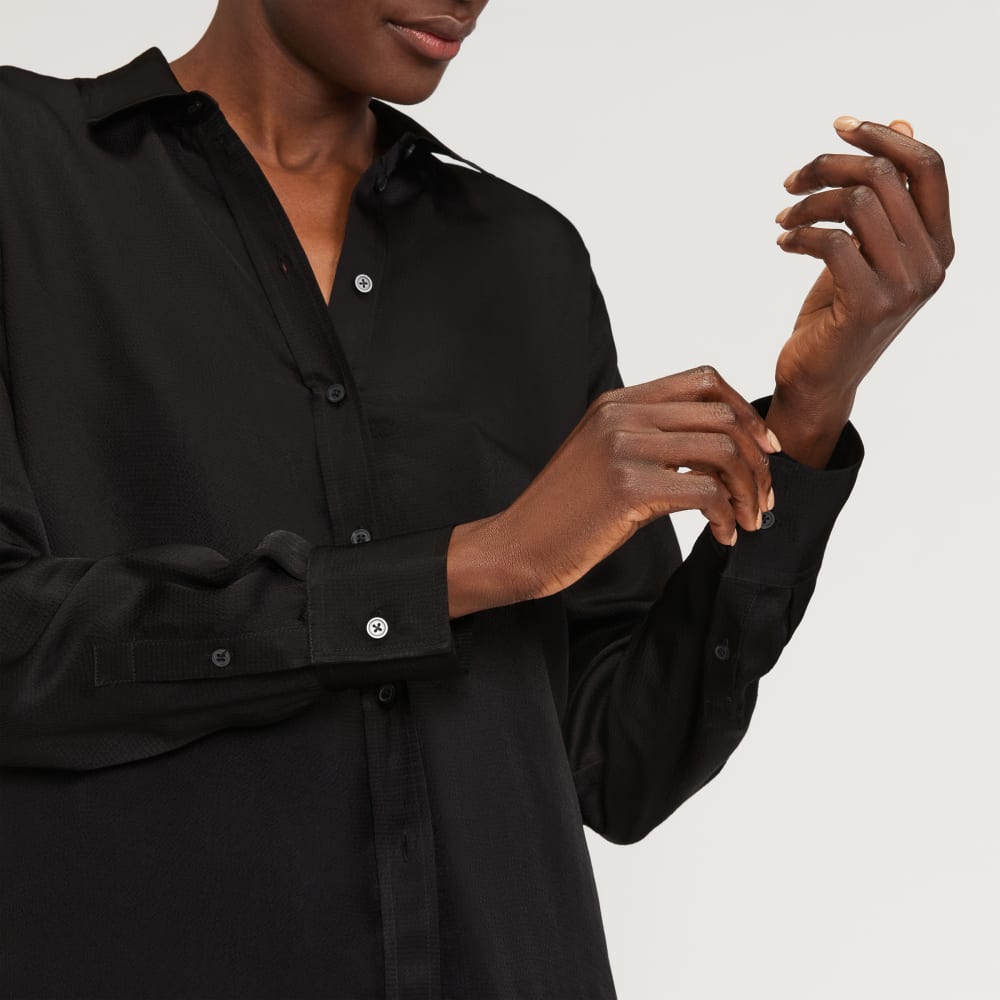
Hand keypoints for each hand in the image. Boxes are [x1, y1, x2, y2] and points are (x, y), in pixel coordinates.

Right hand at [470, 366, 780, 604]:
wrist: (519, 545)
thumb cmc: (568, 512)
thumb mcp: (612, 462)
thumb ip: (661, 449)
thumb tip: (728, 459)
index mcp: (619, 402)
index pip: (704, 380)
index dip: (745, 411)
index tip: (764, 449)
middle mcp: (621, 414)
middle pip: (722, 415)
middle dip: (758, 460)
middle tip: (763, 500)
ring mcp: (622, 447)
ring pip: (722, 451)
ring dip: (749, 490)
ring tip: (746, 521)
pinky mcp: (626, 487)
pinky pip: (705, 492)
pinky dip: (726, 517)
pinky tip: (723, 536)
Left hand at [770, 116, 953, 464]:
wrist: (818, 380)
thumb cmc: (839, 313)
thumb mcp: (866, 248)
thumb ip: (887, 197)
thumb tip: (900, 122)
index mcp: (940, 243)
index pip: (929, 166)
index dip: (884, 137)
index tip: (839, 127)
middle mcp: (932, 263)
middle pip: (885, 177)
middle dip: (829, 167)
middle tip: (791, 181)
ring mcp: (905, 286)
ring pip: (858, 203)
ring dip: (807, 203)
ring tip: (783, 219)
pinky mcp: (870, 304)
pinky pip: (832, 241)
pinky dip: (799, 235)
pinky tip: (783, 244)